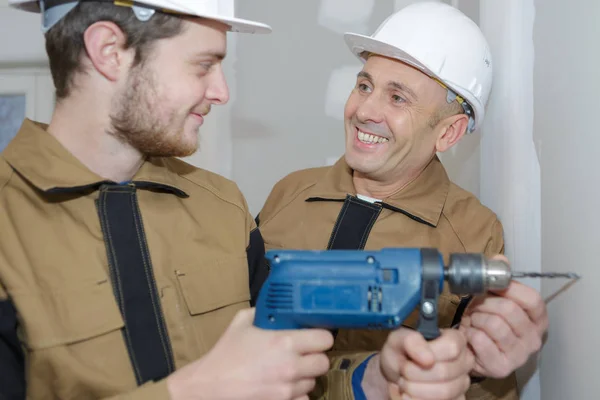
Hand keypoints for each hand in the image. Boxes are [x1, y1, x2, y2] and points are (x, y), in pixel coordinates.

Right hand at [166, 308, 333, 399]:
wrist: (209, 386)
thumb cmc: (224, 356)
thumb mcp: (241, 323)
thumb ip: (261, 312)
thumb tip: (273, 306)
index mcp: (285, 342)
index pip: (325, 339)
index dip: (320, 337)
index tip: (314, 336)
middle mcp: (291, 366)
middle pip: (323, 362)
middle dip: (315, 357)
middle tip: (303, 355)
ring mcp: (288, 389)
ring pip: (313, 382)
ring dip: (304, 376)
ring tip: (287, 371)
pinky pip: (304, 399)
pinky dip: (296, 394)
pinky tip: (283, 387)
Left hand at [369, 328, 473, 399]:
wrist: (398, 373)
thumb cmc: (402, 352)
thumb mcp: (399, 339)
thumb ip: (411, 341)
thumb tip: (428, 358)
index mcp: (455, 339)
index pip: (452, 347)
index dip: (428, 353)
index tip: (411, 357)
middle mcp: (464, 361)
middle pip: (445, 372)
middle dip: (415, 373)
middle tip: (403, 371)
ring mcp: (463, 383)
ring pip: (444, 392)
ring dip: (415, 389)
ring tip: (406, 382)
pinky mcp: (458, 399)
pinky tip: (411, 394)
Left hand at [459, 255, 548, 378]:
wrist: (470, 348)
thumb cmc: (485, 319)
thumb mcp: (492, 296)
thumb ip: (497, 276)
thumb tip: (500, 259)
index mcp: (538, 319)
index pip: (532, 299)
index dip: (510, 288)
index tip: (492, 286)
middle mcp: (534, 339)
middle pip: (510, 310)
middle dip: (486, 303)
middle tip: (476, 306)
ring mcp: (520, 355)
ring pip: (494, 324)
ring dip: (476, 318)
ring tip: (473, 322)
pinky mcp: (502, 367)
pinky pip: (481, 340)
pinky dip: (469, 333)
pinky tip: (470, 335)